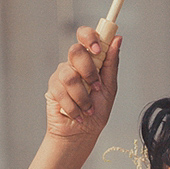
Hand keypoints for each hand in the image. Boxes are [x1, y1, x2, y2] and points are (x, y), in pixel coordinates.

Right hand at [44, 26, 120, 143]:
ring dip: (82, 96)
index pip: (84, 35)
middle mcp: (74, 64)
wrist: (82, 133)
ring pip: (69, 75)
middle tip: (96, 87)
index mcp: (90, 59)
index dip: (89, 37)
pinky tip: (78, 114)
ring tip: (87, 108)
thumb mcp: (110, 87)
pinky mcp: (52, 88)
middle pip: (75, 51)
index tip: (97, 49)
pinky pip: (61, 91)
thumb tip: (117, 39)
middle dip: (89, 71)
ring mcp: (62, 74)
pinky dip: (73, 106)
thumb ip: (111, 63)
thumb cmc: (97, 110)